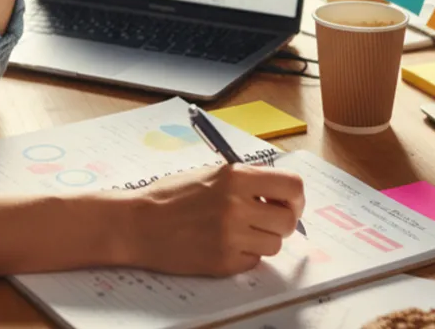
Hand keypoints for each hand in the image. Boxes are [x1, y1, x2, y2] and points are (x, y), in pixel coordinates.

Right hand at [122, 164, 305, 276]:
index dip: (296, 197)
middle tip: (267, 219)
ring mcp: (230, 236)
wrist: (138, 223)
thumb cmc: (172, 196)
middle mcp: (236, 205)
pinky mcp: (223, 262)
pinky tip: (224, 244)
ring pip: (274, 244)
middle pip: (288, 220)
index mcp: (236, 176)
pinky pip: (253, 261)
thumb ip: (246, 179)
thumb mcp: (211, 173)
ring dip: (263, 239)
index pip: (292, 186)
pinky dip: (245, 255)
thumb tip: (280, 191)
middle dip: (282, 221)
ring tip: (240, 231)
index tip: (290, 202)